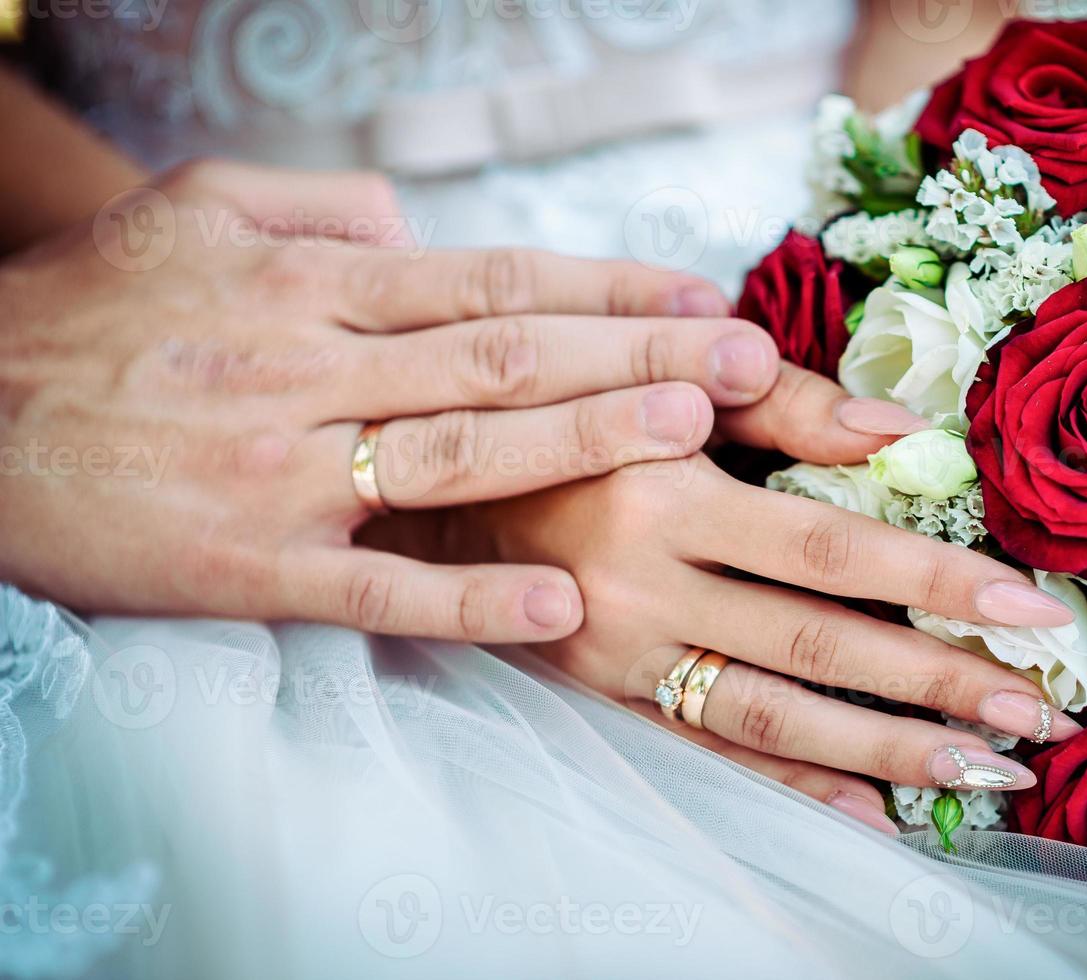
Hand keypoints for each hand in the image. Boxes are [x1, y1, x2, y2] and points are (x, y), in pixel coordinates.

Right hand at [0, 160, 784, 641]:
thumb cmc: (87, 314)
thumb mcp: (192, 217)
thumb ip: (318, 211)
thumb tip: (420, 226)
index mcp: (305, 286)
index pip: (490, 282)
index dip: (604, 289)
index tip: (701, 297)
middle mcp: (308, 367)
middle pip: (503, 357)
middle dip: (636, 354)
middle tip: (748, 363)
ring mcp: (281, 470)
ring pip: (457, 452)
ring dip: (582, 443)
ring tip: (689, 436)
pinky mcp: (245, 566)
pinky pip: (373, 584)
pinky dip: (466, 595)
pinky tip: (556, 605)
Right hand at [369, 366, 1083, 832]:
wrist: (414, 485)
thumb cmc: (553, 413)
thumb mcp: (652, 378)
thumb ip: (778, 400)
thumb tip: (897, 431)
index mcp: (665, 497)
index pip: (830, 547)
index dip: (936, 579)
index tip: (1033, 609)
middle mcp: (644, 589)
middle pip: (817, 647)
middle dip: (936, 684)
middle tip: (1038, 717)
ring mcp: (620, 657)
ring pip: (771, 718)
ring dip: (884, 751)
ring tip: (982, 774)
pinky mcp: (600, 697)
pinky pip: (705, 755)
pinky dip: (788, 789)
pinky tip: (868, 815)